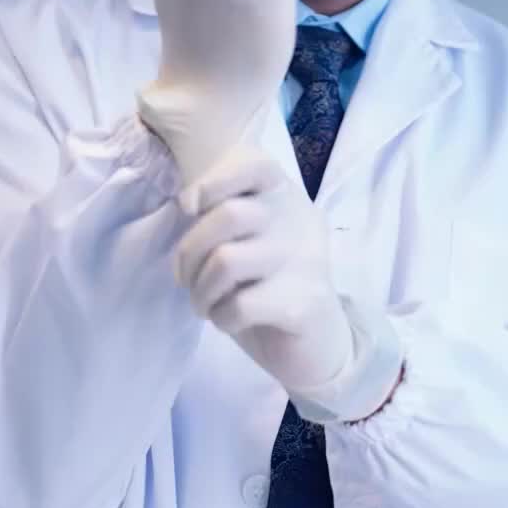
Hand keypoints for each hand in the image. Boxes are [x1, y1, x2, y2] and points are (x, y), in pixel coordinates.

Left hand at [174, 146, 404, 421]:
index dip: (214, 179)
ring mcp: (307, 261)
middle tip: (189, 280)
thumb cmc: (271, 286)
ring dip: (201, 291)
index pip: (255, 164)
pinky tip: (229, 322)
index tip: (190, 207)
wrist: (319, 344)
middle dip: (190, 253)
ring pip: (227, 260)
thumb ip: (225, 213)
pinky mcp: (303, 303)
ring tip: (206, 305)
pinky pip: (240, 304)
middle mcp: (300, 221)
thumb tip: (189, 202)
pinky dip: (221, 317)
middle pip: (228, 215)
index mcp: (286, 199)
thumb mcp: (251, 239)